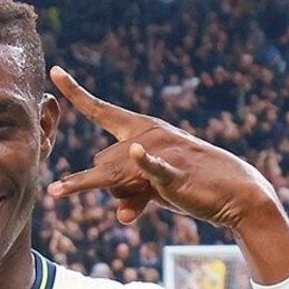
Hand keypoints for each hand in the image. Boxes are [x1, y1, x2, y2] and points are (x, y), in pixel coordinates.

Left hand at [47, 66, 276, 228]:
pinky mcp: (173, 172)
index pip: (101, 110)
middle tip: (148, 193)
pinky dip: (145, 163)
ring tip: (155, 196)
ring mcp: (160, 151)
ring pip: (113, 181)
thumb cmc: (191, 186)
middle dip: (115, 188)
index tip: (54, 71)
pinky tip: (139, 152)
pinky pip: (151, 167)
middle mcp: (147, 134)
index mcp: (141, 129)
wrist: (234, 193)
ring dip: (128, 199)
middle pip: (102, 167)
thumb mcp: (154, 190)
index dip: (76, 93)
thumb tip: (122, 216)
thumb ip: (133, 198)